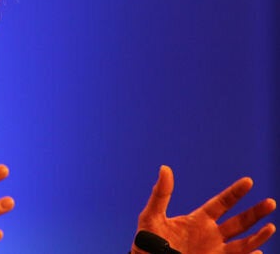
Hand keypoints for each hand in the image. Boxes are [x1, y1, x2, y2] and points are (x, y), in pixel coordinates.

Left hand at [132, 165, 275, 253]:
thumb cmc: (146, 242)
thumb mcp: (151, 216)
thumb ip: (161, 194)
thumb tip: (165, 168)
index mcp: (198, 220)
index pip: (222, 203)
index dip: (235, 192)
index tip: (248, 181)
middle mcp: (210, 234)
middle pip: (239, 222)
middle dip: (255, 212)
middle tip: (270, 202)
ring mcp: (214, 251)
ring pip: (243, 243)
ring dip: (258, 236)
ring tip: (270, 227)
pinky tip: (259, 252)